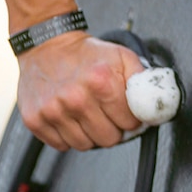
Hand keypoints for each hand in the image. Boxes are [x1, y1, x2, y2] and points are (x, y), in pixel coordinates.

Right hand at [16, 32, 143, 150]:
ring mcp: (53, 111)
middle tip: (107, 114)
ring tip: (88, 115)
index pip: (129, 123)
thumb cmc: (86, 53)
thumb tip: (156, 104)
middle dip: (113, 128)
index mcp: (101, 82)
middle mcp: (76, 98)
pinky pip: (61, 145)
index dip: (132, 119)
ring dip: (90, 134)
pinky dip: (69, 136)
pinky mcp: (35, 120)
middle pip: (109, 139)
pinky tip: (71, 119)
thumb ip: (143, 80)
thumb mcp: (122, 57)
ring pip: (85, 145)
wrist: (47, 46)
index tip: (126, 113)